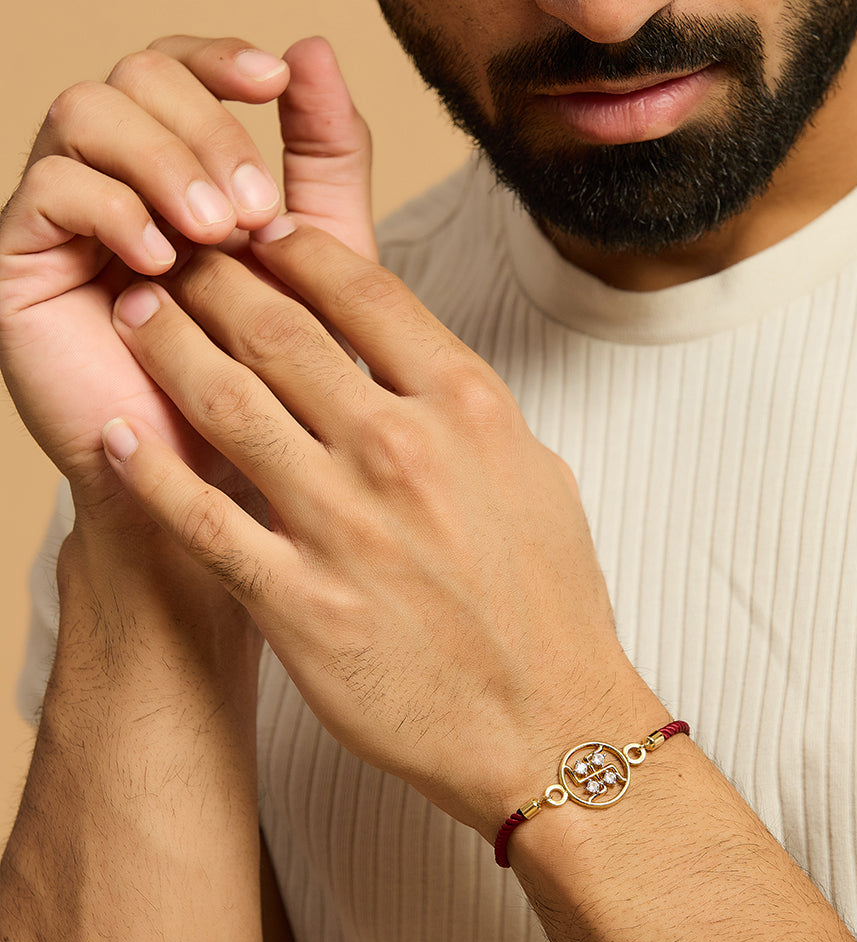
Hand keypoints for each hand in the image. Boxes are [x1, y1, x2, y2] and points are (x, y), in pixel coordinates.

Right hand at [0, 35, 373, 513]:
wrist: (223, 473)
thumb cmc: (278, 372)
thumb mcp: (316, 257)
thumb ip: (322, 161)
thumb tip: (316, 48)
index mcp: (185, 171)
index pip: (183, 70)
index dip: (222, 60)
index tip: (276, 82)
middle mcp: (121, 180)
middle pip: (136, 76)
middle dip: (203, 127)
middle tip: (250, 208)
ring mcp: (69, 218)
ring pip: (86, 113)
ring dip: (160, 159)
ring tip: (213, 234)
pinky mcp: (24, 263)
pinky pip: (48, 188)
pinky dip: (111, 207)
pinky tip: (159, 261)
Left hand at [99, 220, 665, 838]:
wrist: (546, 722)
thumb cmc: (549, 604)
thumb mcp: (534, 476)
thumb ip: (468, 411)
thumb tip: (414, 366)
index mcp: (468, 410)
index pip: (365, 291)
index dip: (298, 248)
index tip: (263, 232)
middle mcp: (401, 451)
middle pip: (279, 330)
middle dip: (214, 277)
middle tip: (178, 255)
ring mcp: (344, 526)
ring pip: (226, 405)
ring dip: (168, 348)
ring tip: (135, 317)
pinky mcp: (297, 602)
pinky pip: (201, 520)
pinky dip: (150, 472)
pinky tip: (120, 436)